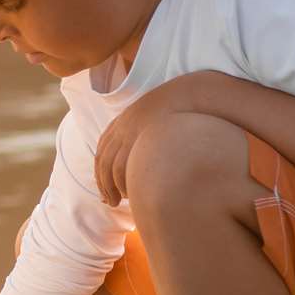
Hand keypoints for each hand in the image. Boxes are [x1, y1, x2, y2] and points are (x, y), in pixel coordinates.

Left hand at [91, 74, 214, 207]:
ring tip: (117, 201)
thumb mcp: (159, 120)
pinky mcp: (143, 139)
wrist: (194, 94)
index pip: (103, 147)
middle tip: (108, 200)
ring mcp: (134, 131)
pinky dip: (124, 181)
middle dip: (102, 182)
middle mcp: (125, 124)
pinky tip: (131, 193)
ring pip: (112, 165)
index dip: (100, 170)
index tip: (103, 187)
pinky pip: (126, 164)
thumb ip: (150, 136)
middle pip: (103, 158)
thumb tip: (146, 159)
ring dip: (111, 185)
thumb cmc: (181, 111)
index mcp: (126, 119)